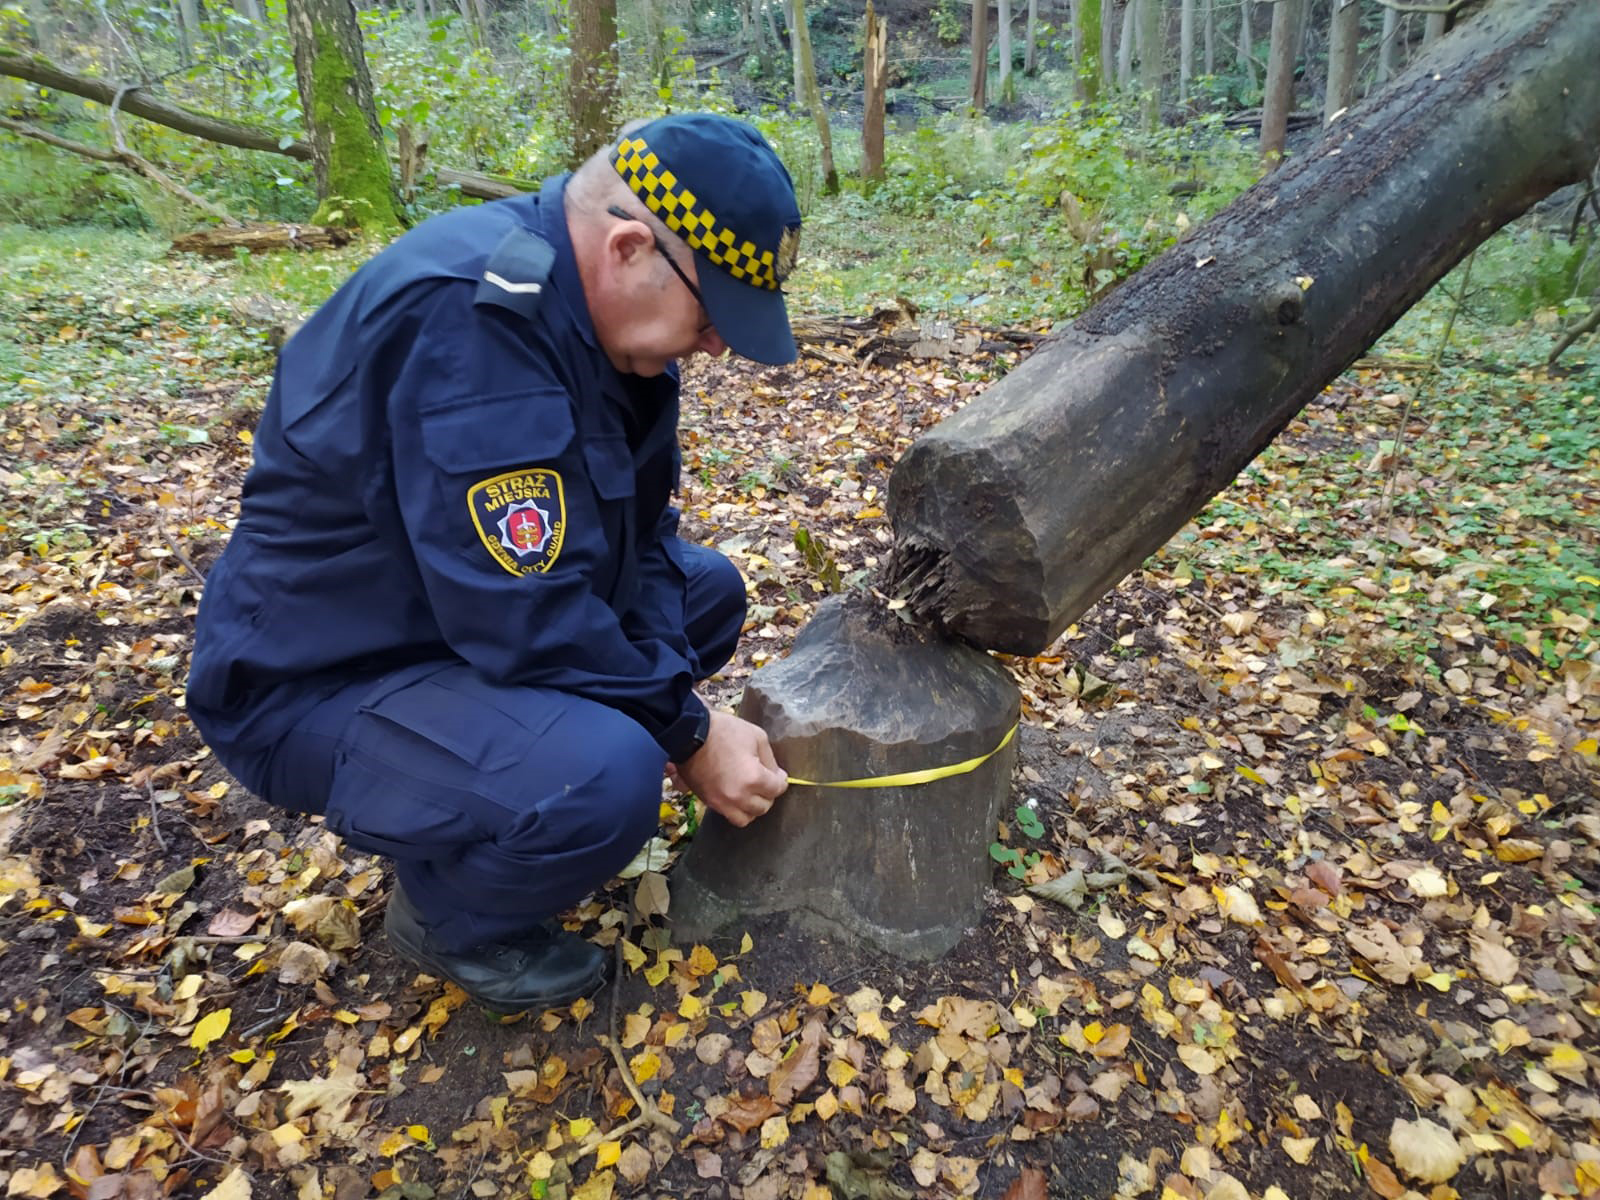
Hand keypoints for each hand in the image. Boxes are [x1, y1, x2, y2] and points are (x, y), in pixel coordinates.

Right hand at [672, 710, 787, 827]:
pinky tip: (737, 796)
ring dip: (753, 808)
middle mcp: (739, 796)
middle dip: (769, 794)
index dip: (781, 780)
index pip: (777, 789)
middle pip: (764, 807)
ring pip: (747, 818)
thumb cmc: (723, 731)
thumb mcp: (756, 736)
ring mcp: (722, 802)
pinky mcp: (709, 802)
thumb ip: (770, 759)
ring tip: (752, 794)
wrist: (688, 734)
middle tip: (766, 782)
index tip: (778, 775)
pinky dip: (737, 809)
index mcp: (753, 778)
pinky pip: (729, 815)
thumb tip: (776, 775)